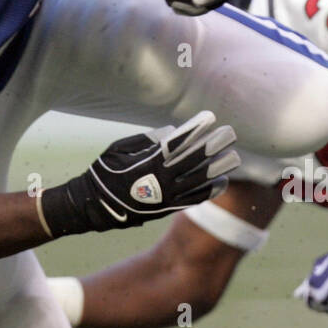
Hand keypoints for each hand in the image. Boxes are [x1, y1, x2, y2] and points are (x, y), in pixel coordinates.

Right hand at [39, 111, 238, 234]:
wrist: (94, 206)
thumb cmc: (104, 173)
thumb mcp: (118, 150)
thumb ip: (145, 140)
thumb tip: (171, 133)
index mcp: (149, 162)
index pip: (178, 143)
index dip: (196, 129)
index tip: (210, 118)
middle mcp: (161, 181)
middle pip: (194, 161)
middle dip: (213, 146)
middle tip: (229, 133)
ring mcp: (166, 197)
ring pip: (199, 181)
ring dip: (218, 169)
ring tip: (234, 158)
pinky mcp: (167, 209)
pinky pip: (193, 200)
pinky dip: (208, 191)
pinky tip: (222, 182)